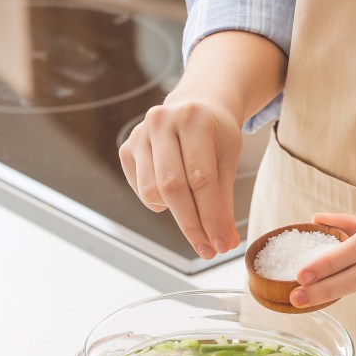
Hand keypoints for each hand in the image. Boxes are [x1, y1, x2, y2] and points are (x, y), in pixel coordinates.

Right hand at [118, 98, 242, 258]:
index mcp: (194, 119)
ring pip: (152, 192)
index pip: (201, 178)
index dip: (210, 216)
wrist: (196, 105)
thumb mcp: (228, 159)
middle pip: (173, 187)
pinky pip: (141, 189)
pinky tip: (174, 192)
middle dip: (192, 224)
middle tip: (207, 250)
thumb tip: (225, 242)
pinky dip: (159, 201)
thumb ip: (224, 201)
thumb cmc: (216, 134)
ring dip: (175, 213)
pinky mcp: (126, 149)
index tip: (220, 244)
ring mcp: (139, 134)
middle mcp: (162, 122)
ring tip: (194, 211)